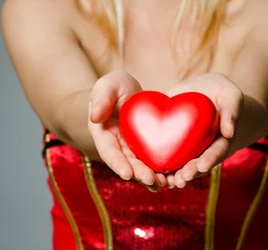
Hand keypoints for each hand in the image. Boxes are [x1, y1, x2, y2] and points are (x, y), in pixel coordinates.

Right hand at [88, 69, 166, 191]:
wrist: (127, 90)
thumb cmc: (115, 86)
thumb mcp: (108, 85)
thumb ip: (102, 97)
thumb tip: (95, 117)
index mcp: (103, 133)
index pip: (109, 151)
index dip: (117, 163)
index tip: (127, 174)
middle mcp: (117, 146)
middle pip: (127, 163)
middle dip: (138, 174)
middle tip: (152, 181)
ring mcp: (132, 148)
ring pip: (140, 166)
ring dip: (150, 177)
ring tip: (163, 183)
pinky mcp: (146, 147)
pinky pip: (152, 159)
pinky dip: (161, 169)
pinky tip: (172, 176)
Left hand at [164, 72, 243, 188]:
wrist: (205, 89)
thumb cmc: (223, 93)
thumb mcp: (231, 96)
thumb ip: (231, 111)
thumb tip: (229, 131)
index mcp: (220, 140)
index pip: (216, 152)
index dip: (209, 160)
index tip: (202, 166)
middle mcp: (203, 148)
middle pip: (197, 164)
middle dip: (189, 172)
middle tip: (181, 178)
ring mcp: (187, 146)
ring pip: (181, 164)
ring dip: (173, 174)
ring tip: (166, 181)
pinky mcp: (171, 137)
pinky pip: (164, 151)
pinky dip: (157, 161)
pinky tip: (149, 168)